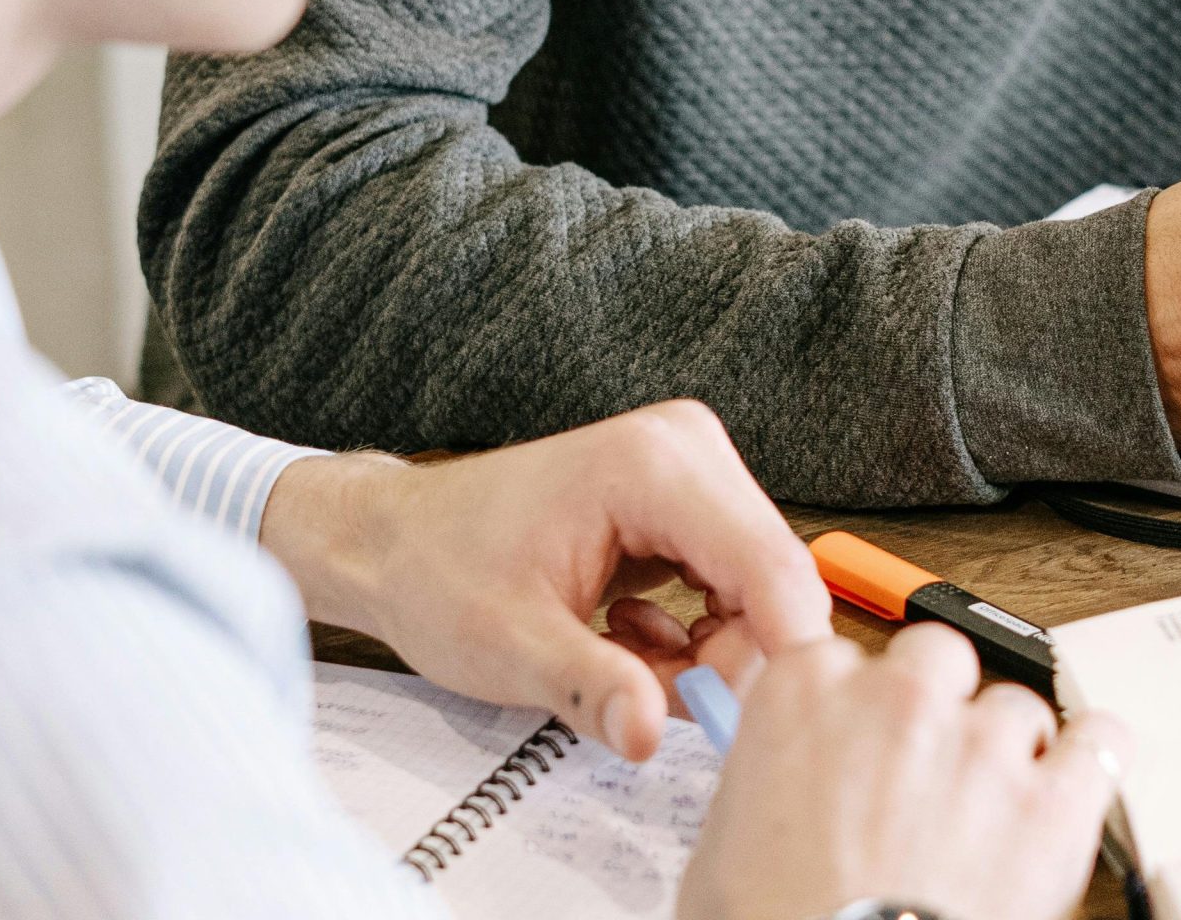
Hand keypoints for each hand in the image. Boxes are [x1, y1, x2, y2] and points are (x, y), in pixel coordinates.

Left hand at [259, 401, 829, 759]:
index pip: (767, 563)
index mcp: (654, 465)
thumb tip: (651, 732)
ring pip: (755, 588)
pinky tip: (625, 635)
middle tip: (651, 699)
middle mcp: (686, 449)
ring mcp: (689, 468)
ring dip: (704, 652)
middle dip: (726, 659)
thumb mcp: (510, 646)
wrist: (399, 539)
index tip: (757, 725)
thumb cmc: (441, 570)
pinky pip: (729, 583)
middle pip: (770, 580)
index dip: (780, 650)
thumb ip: (593, 687)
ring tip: (620, 662)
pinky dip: (690, 634)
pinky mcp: (685, 498)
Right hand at [678, 625, 1126, 919]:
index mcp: (806, 691)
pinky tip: (1072, 792)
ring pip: (1016, 706)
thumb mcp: (724, 845)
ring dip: (1008, 754)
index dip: (855, 701)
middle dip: (936, 710)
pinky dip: (1093, 764)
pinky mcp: (1052, 803)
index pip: (842, 650)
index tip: (860, 730)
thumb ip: (766, 772)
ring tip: (989, 821)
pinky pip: (1100, 743)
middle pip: (937, 657)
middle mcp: (898, 695)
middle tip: (924, 781)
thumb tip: (785, 778)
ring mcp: (981, 744)